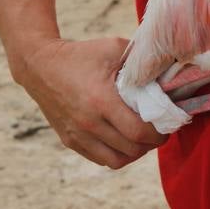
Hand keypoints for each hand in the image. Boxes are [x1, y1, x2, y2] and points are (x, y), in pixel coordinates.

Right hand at [17, 37, 167, 168]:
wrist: (40, 66)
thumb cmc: (81, 55)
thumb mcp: (113, 48)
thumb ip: (140, 60)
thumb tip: (169, 67)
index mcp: (101, 101)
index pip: (138, 131)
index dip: (159, 132)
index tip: (168, 124)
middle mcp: (88, 123)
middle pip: (132, 149)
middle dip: (152, 143)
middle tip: (160, 130)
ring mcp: (78, 135)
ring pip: (117, 160)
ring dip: (135, 152)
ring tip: (143, 138)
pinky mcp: (70, 141)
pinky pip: (100, 159)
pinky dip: (117, 154)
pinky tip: (124, 140)